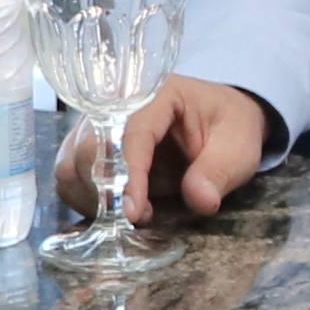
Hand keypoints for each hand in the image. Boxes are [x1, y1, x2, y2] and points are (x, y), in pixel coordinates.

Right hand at [56, 75, 272, 223]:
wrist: (220, 123)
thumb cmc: (229, 128)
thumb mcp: (238, 148)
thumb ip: (218, 172)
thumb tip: (200, 200)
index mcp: (157, 94)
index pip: (131, 132)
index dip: (129, 175)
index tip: (134, 211)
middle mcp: (118, 104)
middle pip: (89, 147)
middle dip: (106, 189)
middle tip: (136, 215)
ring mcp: (99, 125)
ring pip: (72, 163)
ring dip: (92, 197)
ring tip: (129, 213)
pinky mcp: (91, 148)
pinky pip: (70, 176)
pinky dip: (85, 199)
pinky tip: (115, 209)